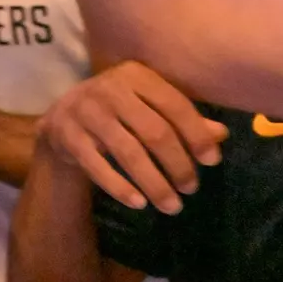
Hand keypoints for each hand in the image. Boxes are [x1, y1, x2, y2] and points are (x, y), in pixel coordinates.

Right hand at [39, 61, 227, 212]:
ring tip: (172, 206)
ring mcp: (85, 111)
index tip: (212, 162)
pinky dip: (120, 187)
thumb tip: (221, 134)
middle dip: (177, 164)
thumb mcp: (147, 107)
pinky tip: (139, 204)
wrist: (61, 116)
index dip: (196, 134)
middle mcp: (110, 88)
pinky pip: (97, 166)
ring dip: (154, 183)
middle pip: (154, 131)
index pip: (175, 105)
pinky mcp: (67, 134)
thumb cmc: (116, 110)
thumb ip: (181, 118)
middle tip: (191, 188)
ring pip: (128, 152)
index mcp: (136, 75)